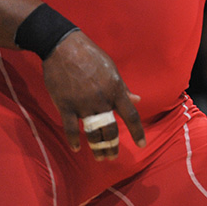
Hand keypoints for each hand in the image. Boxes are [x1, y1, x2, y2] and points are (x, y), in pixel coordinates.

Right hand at [42, 31, 145, 160]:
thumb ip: (124, 88)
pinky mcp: (65, 105)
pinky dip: (74, 140)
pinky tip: (77, 148)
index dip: (137, 132)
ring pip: (93, 132)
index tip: (142, 145)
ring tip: (100, 157)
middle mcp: (102, 100)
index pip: (131, 116)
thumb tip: (137, 99)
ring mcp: (83, 104)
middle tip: (113, 156)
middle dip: (113, 146)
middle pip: (110, 129)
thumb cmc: (91, 56)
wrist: (64, 48)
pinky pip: (70, 128)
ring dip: (97, 147)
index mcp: (116, 90)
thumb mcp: (112, 69)